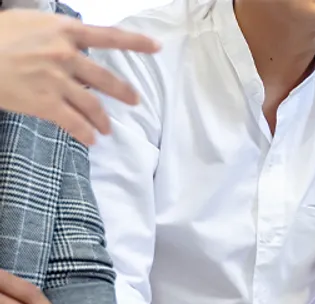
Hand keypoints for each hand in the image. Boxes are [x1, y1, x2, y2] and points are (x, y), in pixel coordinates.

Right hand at [0, 10, 159, 145]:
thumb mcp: (29, 22)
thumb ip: (54, 33)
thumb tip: (70, 41)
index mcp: (63, 30)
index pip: (109, 35)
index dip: (136, 42)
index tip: (156, 47)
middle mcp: (66, 55)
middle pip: (106, 79)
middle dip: (124, 93)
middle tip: (134, 101)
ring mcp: (58, 81)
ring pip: (93, 105)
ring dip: (103, 120)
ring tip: (106, 129)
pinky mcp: (46, 103)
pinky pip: (74, 123)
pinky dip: (86, 134)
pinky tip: (91, 140)